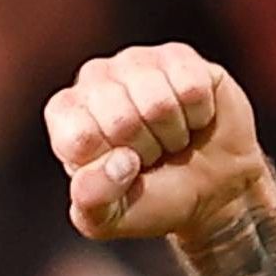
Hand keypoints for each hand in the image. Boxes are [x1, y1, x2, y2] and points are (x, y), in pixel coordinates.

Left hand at [44, 42, 266, 246]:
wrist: (209, 189)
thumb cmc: (149, 200)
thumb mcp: (109, 220)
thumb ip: (92, 203)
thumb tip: (113, 164)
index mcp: (66, 116)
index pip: (80, 138)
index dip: (108, 166)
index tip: (120, 172)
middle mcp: (95, 79)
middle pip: (121, 120)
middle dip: (144, 151)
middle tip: (149, 157)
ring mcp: (136, 61)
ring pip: (159, 103)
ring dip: (172, 135)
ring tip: (169, 139)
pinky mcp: (179, 55)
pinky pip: (192, 88)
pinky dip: (198, 115)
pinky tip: (191, 118)